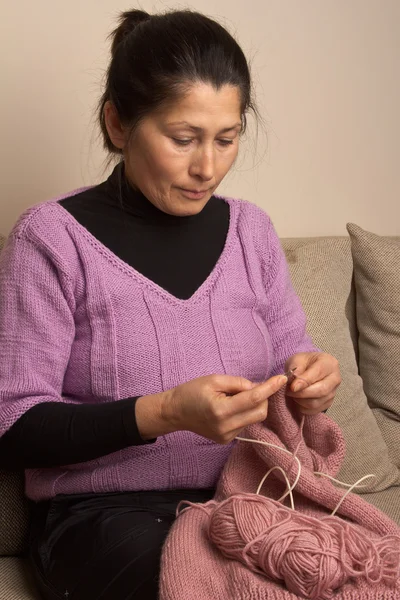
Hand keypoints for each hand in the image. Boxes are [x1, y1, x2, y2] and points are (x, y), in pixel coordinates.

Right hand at [162, 374, 287, 443]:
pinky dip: (244, 413)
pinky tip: (229, 408)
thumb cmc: (192, 392)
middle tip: (249, 387)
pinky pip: (245, 424)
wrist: (175, 412)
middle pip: (260, 412)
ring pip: (254, 418)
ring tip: (234, 397)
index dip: (269, 388)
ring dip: (252, 405)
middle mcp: (226, 427)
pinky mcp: (227, 440)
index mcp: (221, 410)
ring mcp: (227, 436)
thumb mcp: (214, 380)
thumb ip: (239, 383)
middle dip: (262, 397)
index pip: (254, 399)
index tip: (281, 378)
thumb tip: (258, 387)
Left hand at [284, 352, 340, 414]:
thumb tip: (294, 383)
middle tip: (288, 391)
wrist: (308, 368)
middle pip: (321, 391)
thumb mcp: (297, 359)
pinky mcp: (328, 403)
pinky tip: (297, 399)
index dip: (304, 381)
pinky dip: (302, 407)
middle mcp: (335, 378)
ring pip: (316, 403)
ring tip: (292, 394)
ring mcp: (333, 392)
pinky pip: (314, 410)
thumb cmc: (303, 362)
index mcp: (329, 363)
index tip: (292, 387)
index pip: (318, 373)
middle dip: (301, 393)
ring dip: (300, 401)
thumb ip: (296, 369)